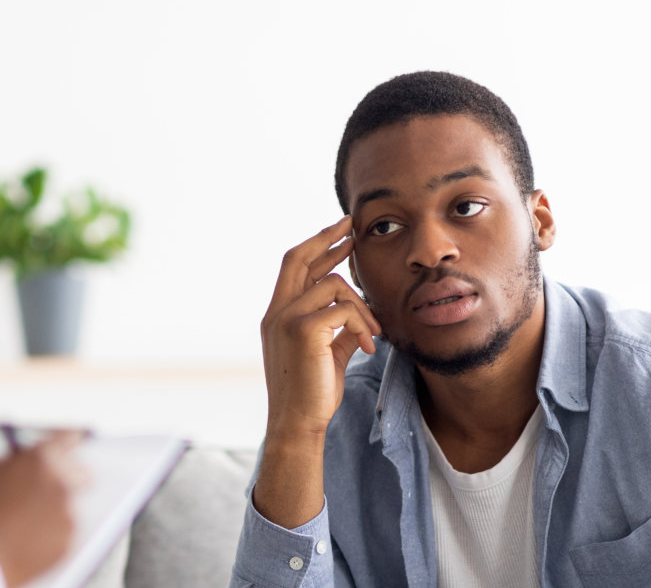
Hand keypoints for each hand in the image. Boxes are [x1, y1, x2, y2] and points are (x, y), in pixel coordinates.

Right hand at [0, 432, 88, 586]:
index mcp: (38, 459)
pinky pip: (60, 533)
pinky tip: (20, 542)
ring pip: (65, 507)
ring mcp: (65, 515)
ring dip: (50, 510)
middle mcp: (59, 484)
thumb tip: (11, 464)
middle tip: (44, 489)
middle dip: (65, 478)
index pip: (66, 438)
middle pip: (79, 473)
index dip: (67, 439)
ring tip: (17, 525)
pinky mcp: (66, 544)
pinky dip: (47, 536)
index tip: (70, 441)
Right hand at [260, 216, 380, 438]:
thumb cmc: (312, 394)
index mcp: (277, 315)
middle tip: (353, 226)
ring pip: (334, 285)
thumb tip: (359, 314)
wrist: (297, 424)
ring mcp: (286, 319)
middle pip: (299, 256)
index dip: (318, 246)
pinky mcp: (304, 330)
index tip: (341, 233)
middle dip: (328, 237)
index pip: (294, 266)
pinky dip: (363, 324)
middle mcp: (276, 312)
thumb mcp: (325, 353)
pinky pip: (344, 310)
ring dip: (362, 305)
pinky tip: (368, 347)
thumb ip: (337, 328)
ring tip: (373, 332)